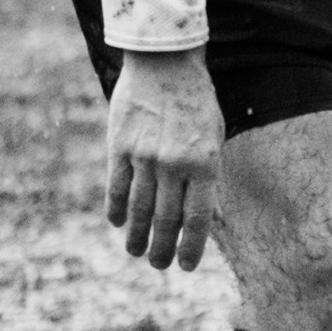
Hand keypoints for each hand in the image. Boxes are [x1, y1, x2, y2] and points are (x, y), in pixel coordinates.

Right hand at [102, 50, 219, 271]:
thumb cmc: (197, 104)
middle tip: (159, 265)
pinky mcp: (118, 147)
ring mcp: (143, 157)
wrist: (165, 64)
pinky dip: (115, 209)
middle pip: (165, 219)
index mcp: (205, 164)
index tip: (186, 266)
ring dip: (136, 235)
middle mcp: (173, 164)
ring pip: (137, 208)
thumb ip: (209, 176)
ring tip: (136, 253)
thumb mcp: (216, 138)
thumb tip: (209, 217)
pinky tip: (116, 224)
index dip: (191, 246)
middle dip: (162, 247)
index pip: (197, 218)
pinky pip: (115, 186)